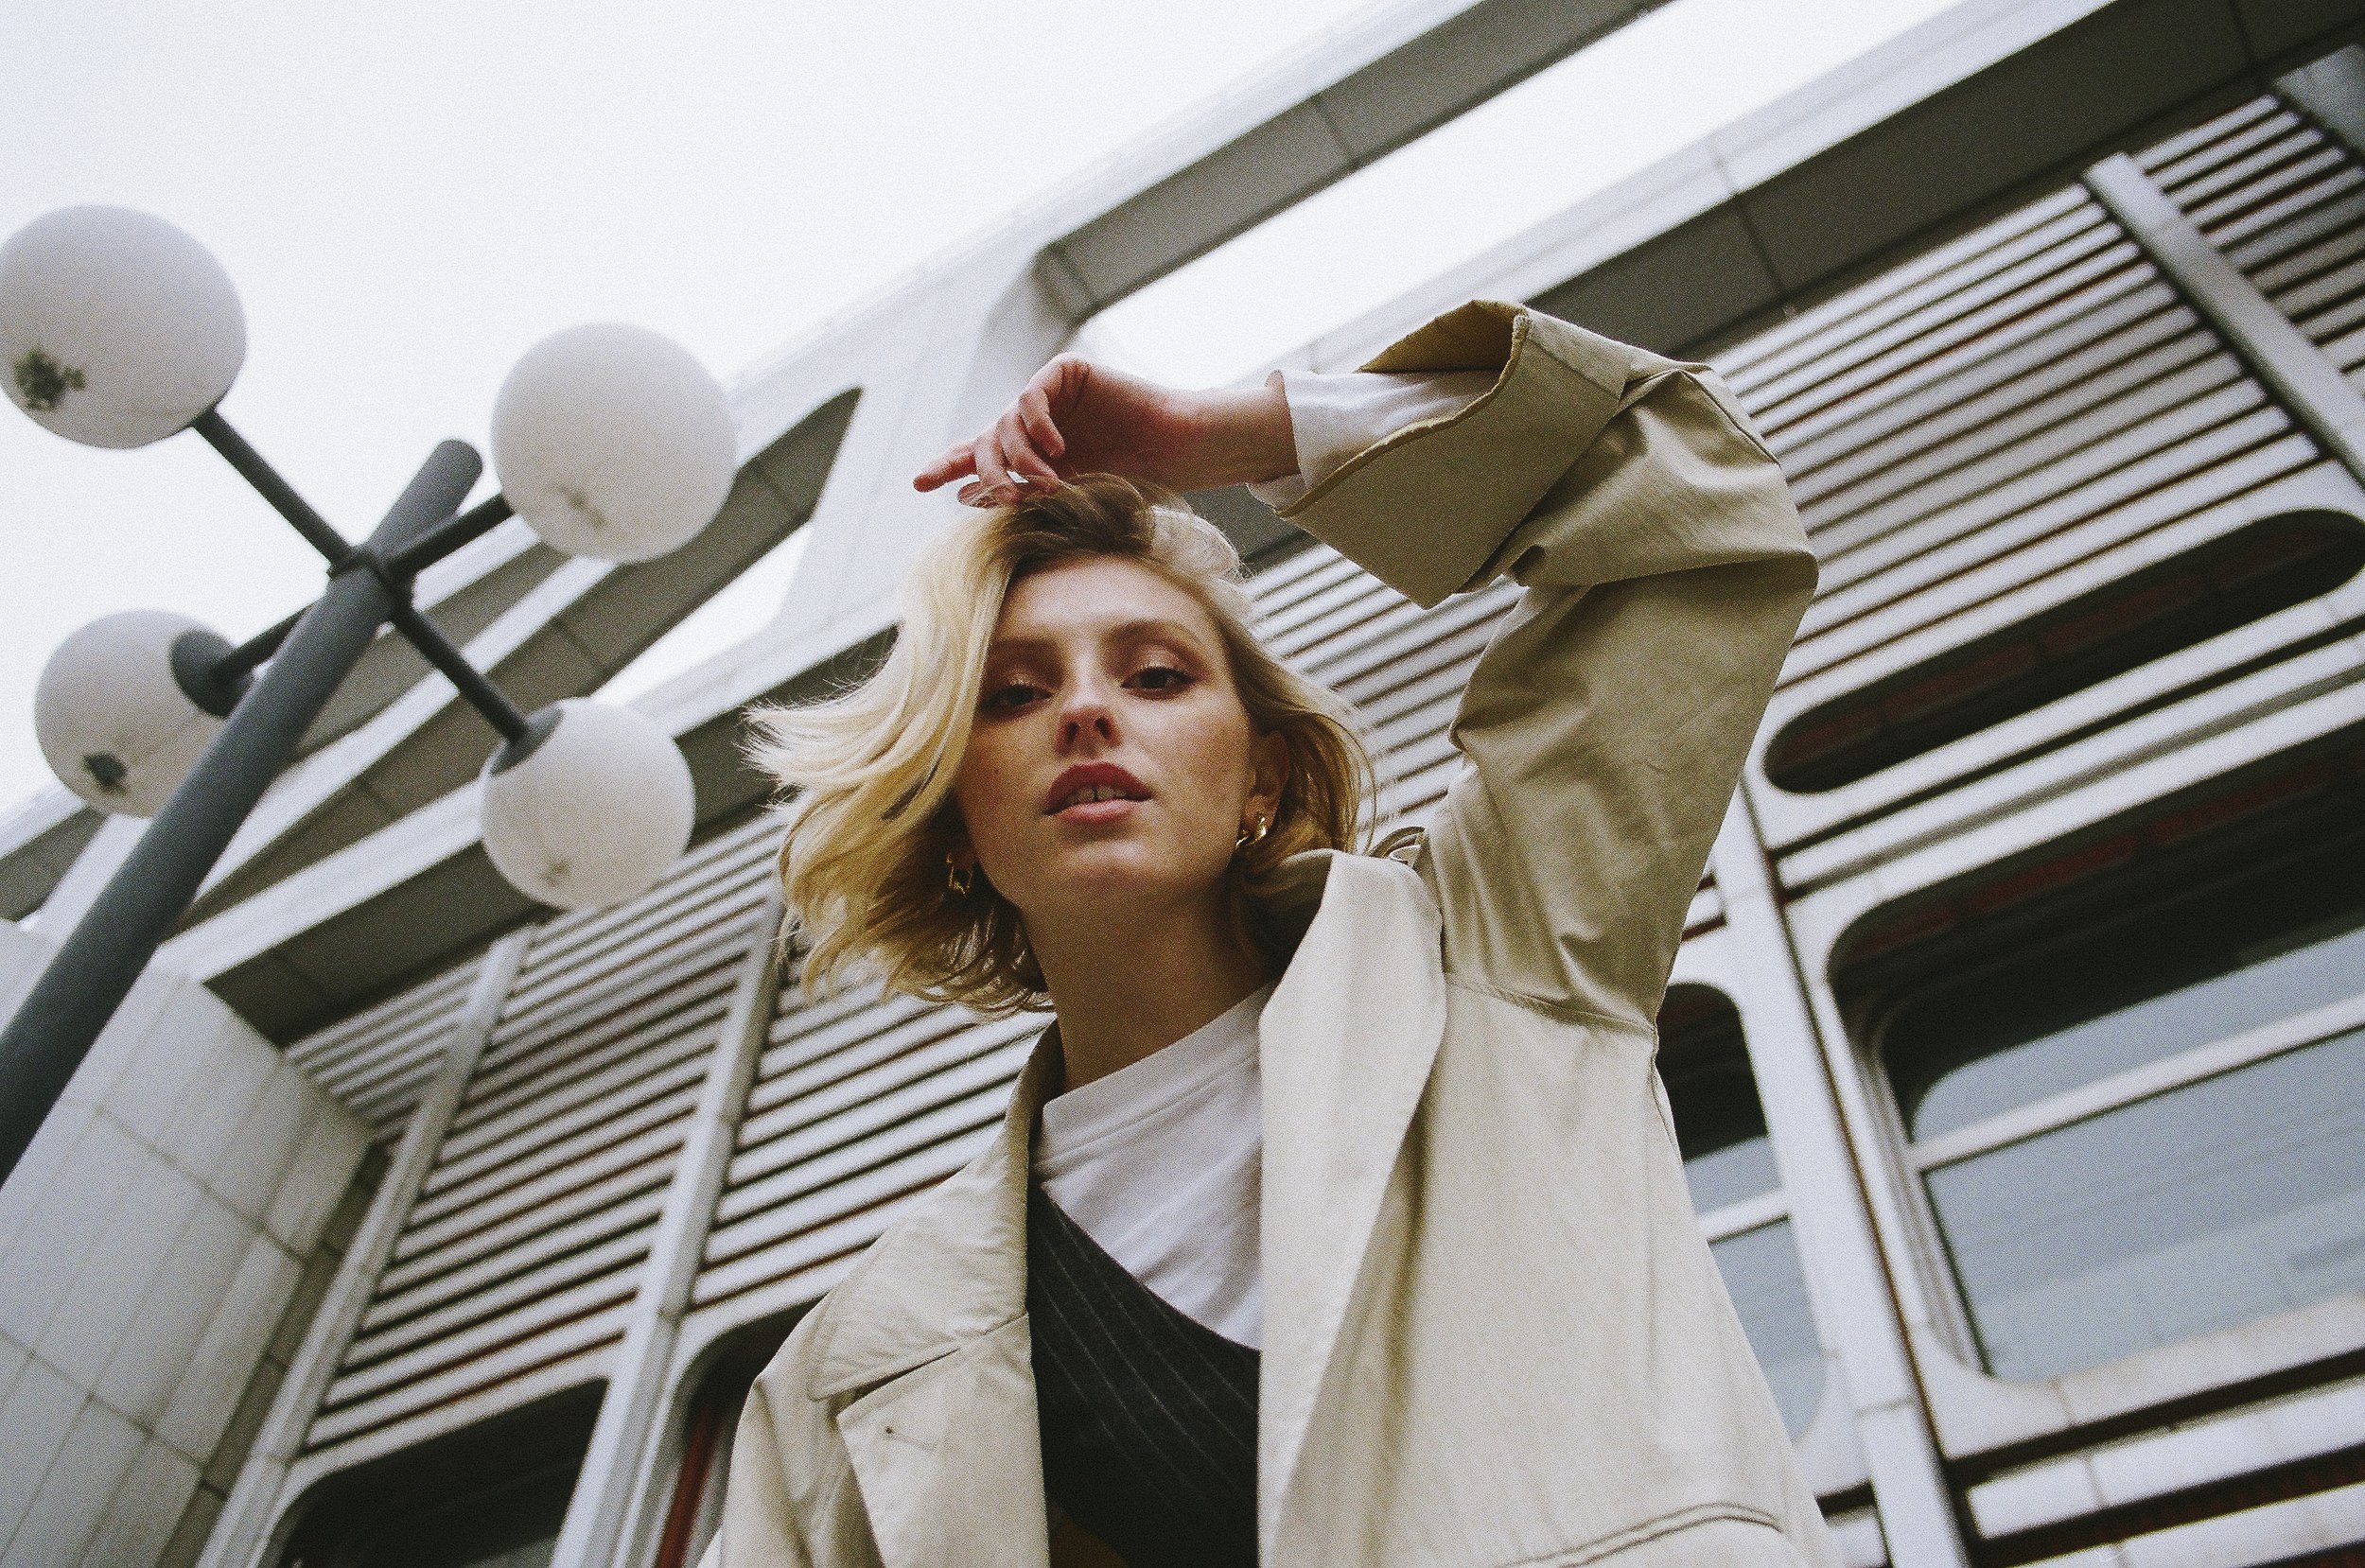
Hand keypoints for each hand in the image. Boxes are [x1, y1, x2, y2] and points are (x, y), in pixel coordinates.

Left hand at [912, 357, 1294, 505]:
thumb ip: (1019, 492)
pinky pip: (1031, 397)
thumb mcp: (1065, 494)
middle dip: (990, 472)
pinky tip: (1058, 451)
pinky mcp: (1065, 372)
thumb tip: (963, 497)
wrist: (1174, 449)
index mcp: (1031, 451)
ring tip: (1047, 485)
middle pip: (987, 440)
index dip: (949, 465)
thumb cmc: (1131, 478)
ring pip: (1005, 424)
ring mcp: (1048, 396)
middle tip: (1005, 497)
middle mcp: (1034, 422)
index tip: (919, 483)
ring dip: (1020, 461)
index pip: (979, 454)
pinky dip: (1037, 426)